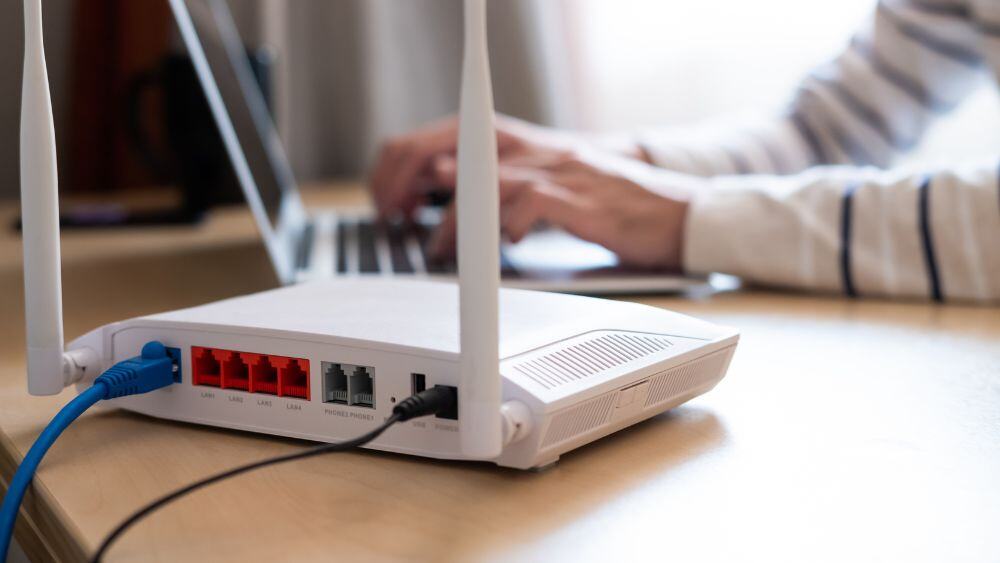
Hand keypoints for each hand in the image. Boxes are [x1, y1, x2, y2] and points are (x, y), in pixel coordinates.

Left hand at [369, 114, 645, 219]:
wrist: (670, 208)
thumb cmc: (603, 202)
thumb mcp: (542, 184)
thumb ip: (496, 185)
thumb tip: (440, 197)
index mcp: (517, 142)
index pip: (440, 137)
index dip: (403, 169)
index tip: (391, 204)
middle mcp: (531, 148)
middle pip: (450, 149)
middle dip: (411, 186)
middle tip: (400, 223)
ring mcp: (556, 170)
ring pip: (487, 180)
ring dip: (455, 219)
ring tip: (441, 248)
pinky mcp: (580, 199)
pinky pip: (532, 203)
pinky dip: (509, 226)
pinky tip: (503, 246)